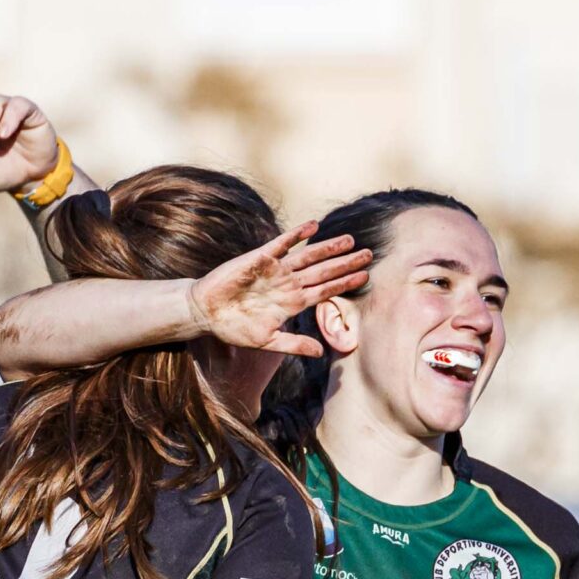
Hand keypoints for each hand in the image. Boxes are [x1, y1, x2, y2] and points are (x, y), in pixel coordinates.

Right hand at [186, 223, 371, 356]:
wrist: (208, 314)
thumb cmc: (236, 328)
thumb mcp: (268, 341)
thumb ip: (294, 345)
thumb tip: (321, 352)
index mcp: (293, 303)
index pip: (326, 290)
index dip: (345, 283)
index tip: (366, 278)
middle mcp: (288, 283)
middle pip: (324, 271)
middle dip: (346, 263)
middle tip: (370, 254)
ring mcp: (276, 270)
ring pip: (309, 256)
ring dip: (329, 248)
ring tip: (350, 240)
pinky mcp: (260, 258)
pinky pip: (282, 244)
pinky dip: (297, 235)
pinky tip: (314, 226)